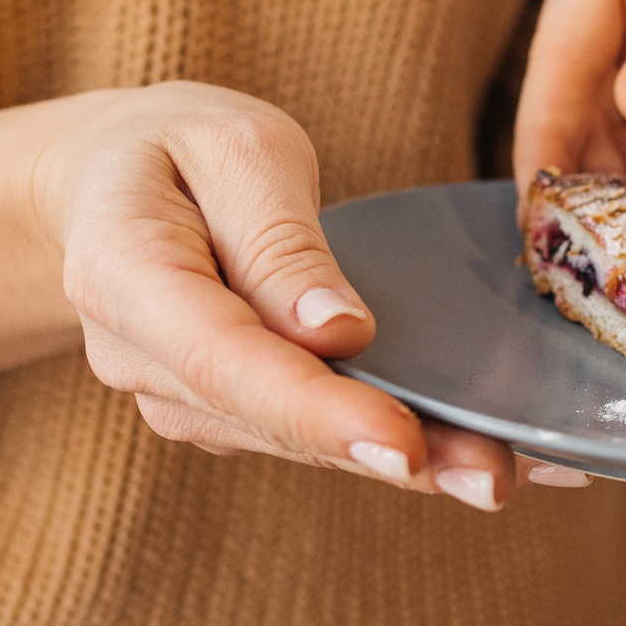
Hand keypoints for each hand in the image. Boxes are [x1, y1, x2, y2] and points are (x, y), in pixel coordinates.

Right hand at [34, 83, 527, 508]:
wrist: (112, 185)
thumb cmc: (180, 148)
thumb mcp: (237, 149)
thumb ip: (280, 238)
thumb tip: (339, 335)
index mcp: (123, 271)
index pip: (224, 359)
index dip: (317, 411)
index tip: (403, 443)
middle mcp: (137, 358)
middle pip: (272, 421)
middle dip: (386, 454)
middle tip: (494, 476)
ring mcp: (177, 398)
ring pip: (300, 444)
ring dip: (408, 465)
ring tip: (514, 471)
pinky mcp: (224, 415)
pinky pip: (310, 437)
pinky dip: (391, 446)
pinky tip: (479, 454)